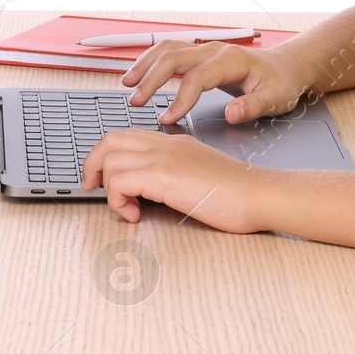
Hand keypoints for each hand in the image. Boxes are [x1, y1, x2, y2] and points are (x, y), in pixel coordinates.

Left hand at [81, 129, 265, 232]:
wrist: (260, 194)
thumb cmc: (239, 194)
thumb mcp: (200, 177)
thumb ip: (175, 177)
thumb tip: (149, 195)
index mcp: (174, 143)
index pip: (127, 137)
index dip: (108, 157)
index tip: (105, 181)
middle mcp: (165, 145)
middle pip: (110, 141)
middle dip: (93, 166)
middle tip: (95, 190)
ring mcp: (164, 157)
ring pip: (110, 160)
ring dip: (109, 189)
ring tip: (127, 209)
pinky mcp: (164, 176)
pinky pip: (119, 182)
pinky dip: (118, 202)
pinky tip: (136, 216)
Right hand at [120, 38, 312, 125]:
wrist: (286, 68)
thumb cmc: (280, 84)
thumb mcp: (275, 99)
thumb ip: (253, 106)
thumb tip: (232, 113)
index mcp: (231, 60)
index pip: (197, 78)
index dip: (180, 99)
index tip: (168, 119)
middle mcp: (214, 50)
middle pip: (174, 58)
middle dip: (152, 78)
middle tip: (136, 101)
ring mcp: (205, 49)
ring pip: (167, 49)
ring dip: (145, 64)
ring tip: (127, 84)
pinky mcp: (199, 54)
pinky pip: (169, 51)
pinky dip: (151, 61)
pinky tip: (138, 75)